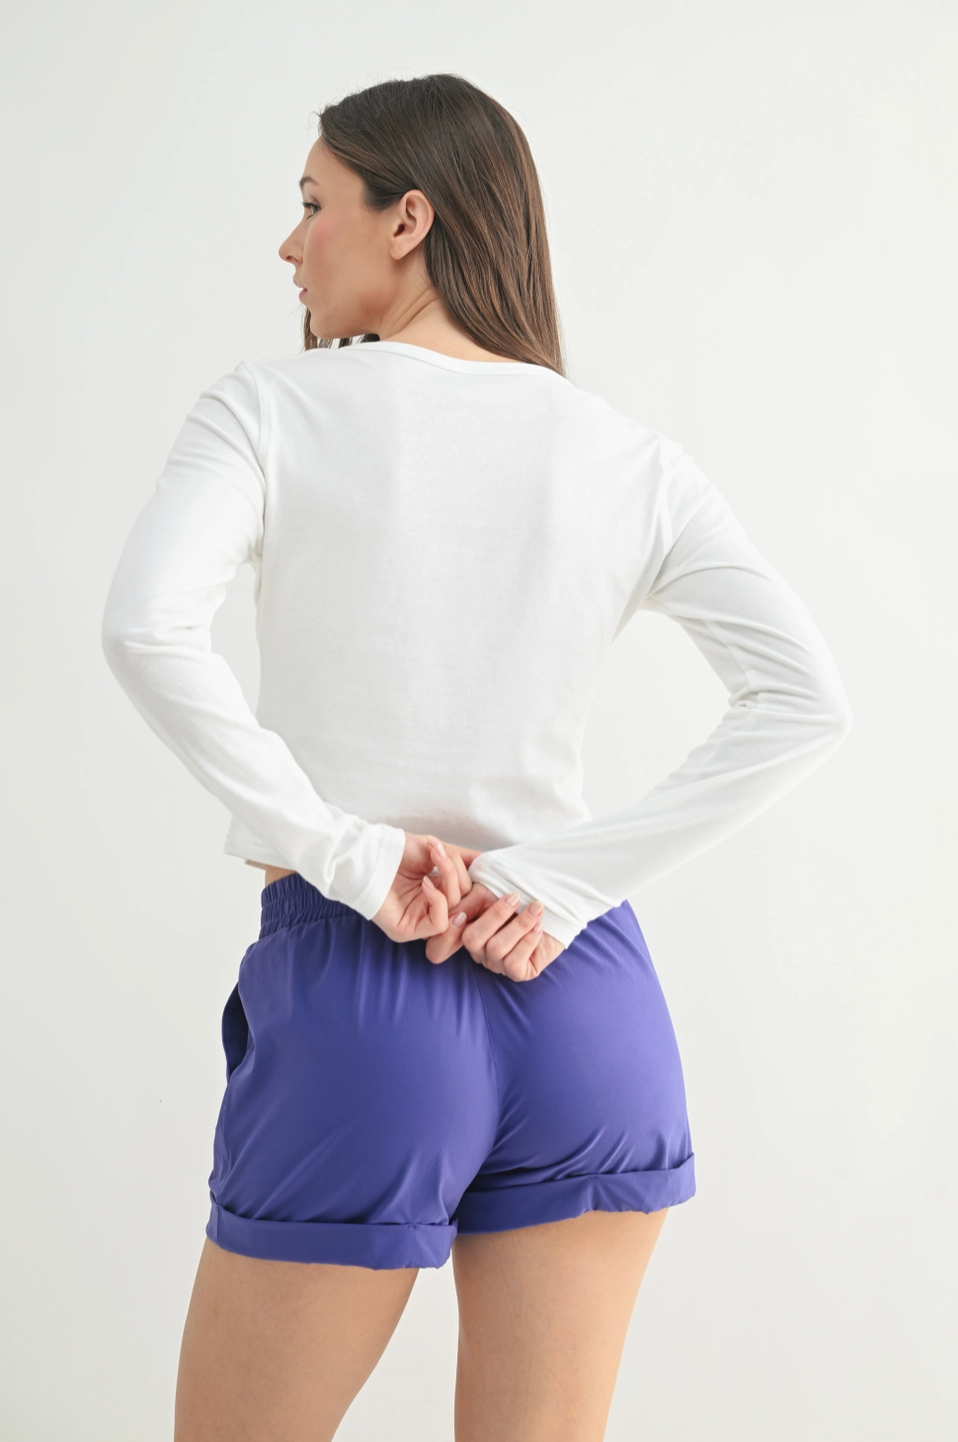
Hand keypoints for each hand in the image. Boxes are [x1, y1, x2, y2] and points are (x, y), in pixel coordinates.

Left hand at [371, 832, 480, 942]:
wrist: (368, 854)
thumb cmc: (397, 850)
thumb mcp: (436, 848)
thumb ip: (462, 857)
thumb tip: (487, 860)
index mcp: (439, 892)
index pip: (470, 893)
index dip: (474, 879)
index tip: (475, 862)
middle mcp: (431, 908)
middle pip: (465, 900)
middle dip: (458, 874)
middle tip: (442, 854)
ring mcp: (420, 921)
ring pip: (455, 909)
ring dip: (449, 880)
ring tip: (434, 860)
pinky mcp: (409, 930)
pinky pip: (439, 923)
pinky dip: (438, 900)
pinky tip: (426, 883)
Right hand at [425, 878, 566, 982]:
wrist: (555, 907)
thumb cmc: (520, 897)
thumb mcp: (491, 890)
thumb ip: (469, 895)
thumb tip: (451, 898)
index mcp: (468, 931)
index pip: (444, 940)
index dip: (448, 930)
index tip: (464, 911)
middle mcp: (480, 951)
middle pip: (473, 939)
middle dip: (495, 915)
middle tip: (514, 896)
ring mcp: (498, 963)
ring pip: (496, 948)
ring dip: (519, 924)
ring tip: (536, 908)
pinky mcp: (518, 973)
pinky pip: (514, 962)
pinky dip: (528, 941)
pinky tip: (539, 927)